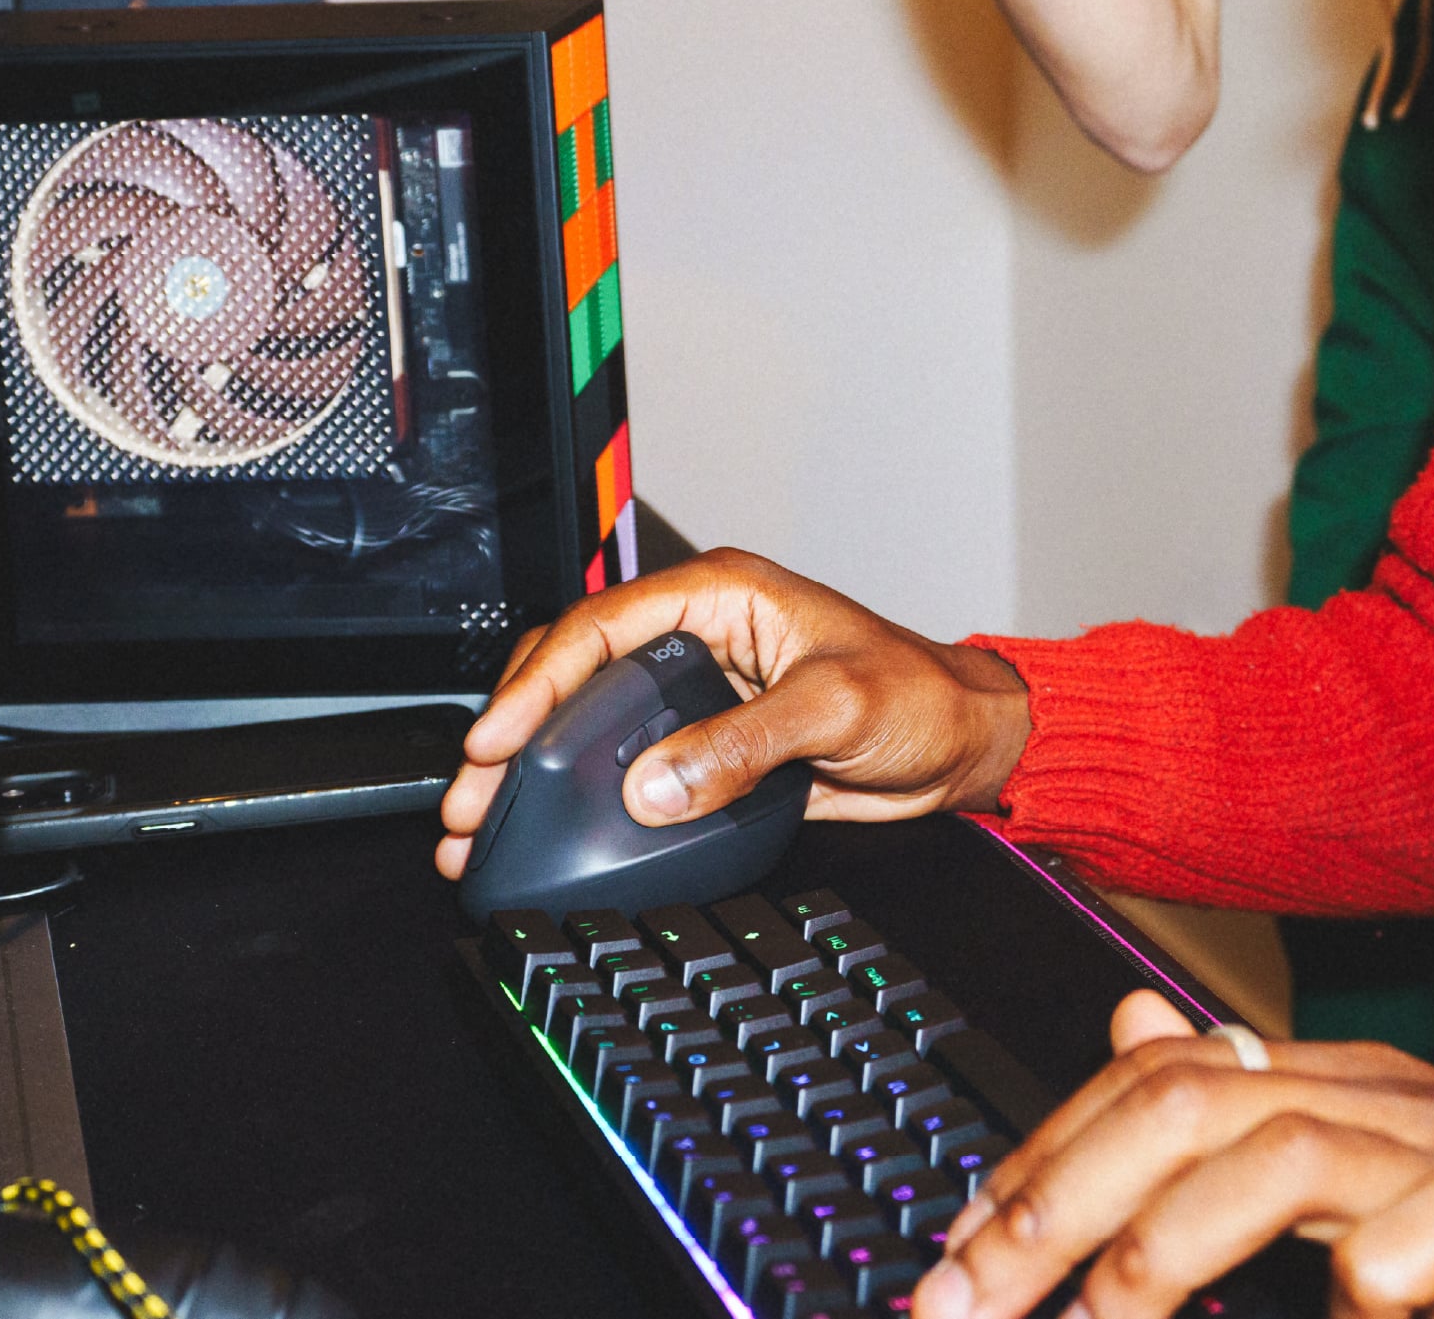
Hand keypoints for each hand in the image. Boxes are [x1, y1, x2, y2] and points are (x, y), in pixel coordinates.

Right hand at [431, 550, 1032, 880]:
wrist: (962, 746)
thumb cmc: (917, 697)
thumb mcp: (834, 709)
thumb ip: (742, 745)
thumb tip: (652, 788)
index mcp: (720, 596)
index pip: (601, 626)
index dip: (537, 682)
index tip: (496, 740)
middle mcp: (697, 637)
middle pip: (574, 673)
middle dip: (512, 735)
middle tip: (471, 799)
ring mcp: (696, 695)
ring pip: (586, 723)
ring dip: (532, 773)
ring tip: (482, 824)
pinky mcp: (705, 747)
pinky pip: (624, 766)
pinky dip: (579, 800)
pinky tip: (547, 836)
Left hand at [914, 994, 1433, 1318]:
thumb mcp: (1395, 1168)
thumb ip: (1261, 1109)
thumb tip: (1129, 1037)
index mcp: (1351, 1088)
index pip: (1160, 1078)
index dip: (1041, 1153)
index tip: (959, 1243)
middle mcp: (1395, 1106)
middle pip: (1188, 1102)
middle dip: (1054, 1195)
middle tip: (971, 1293)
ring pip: (1278, 1147)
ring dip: (1165, 1241)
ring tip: (1103, 1318)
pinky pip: (1424, 1238)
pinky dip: (1358, 1282)